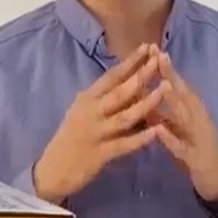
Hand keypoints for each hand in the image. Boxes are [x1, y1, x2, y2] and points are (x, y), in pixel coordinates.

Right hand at [34, 44, 168, 203]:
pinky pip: (124, 144)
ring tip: (165, 90)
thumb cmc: (72, 139)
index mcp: (86, 100)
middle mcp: (90, 112)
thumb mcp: (83, 113)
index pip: (111, 76)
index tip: (147, 47)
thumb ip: (103, 100)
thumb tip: (130, 85)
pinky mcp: (99, 154)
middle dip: (141, 75)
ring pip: (124, 116)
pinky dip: (141, 138)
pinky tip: (157, 132)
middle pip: (120, 91)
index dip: (130, 62)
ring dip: (146, 102)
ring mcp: (95, 133)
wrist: (52, 170)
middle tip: (159, 60)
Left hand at [150, 47, 217, 200]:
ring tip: (161, 84)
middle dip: (169, 74)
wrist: (215, 173)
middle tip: (158, 55)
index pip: (176, 82)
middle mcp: (196, 116)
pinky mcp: (193, 155)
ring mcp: (196, 134)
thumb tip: (139, 90)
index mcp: (190, 107)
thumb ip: (159, 109)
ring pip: (183, 115)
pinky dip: (169, 137)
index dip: (165, 65)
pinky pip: (180, 146)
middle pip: (182, 92)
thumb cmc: (191, 144)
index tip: (152, 47)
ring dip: (173, 100)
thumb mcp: (175, 123)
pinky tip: (159, 130)